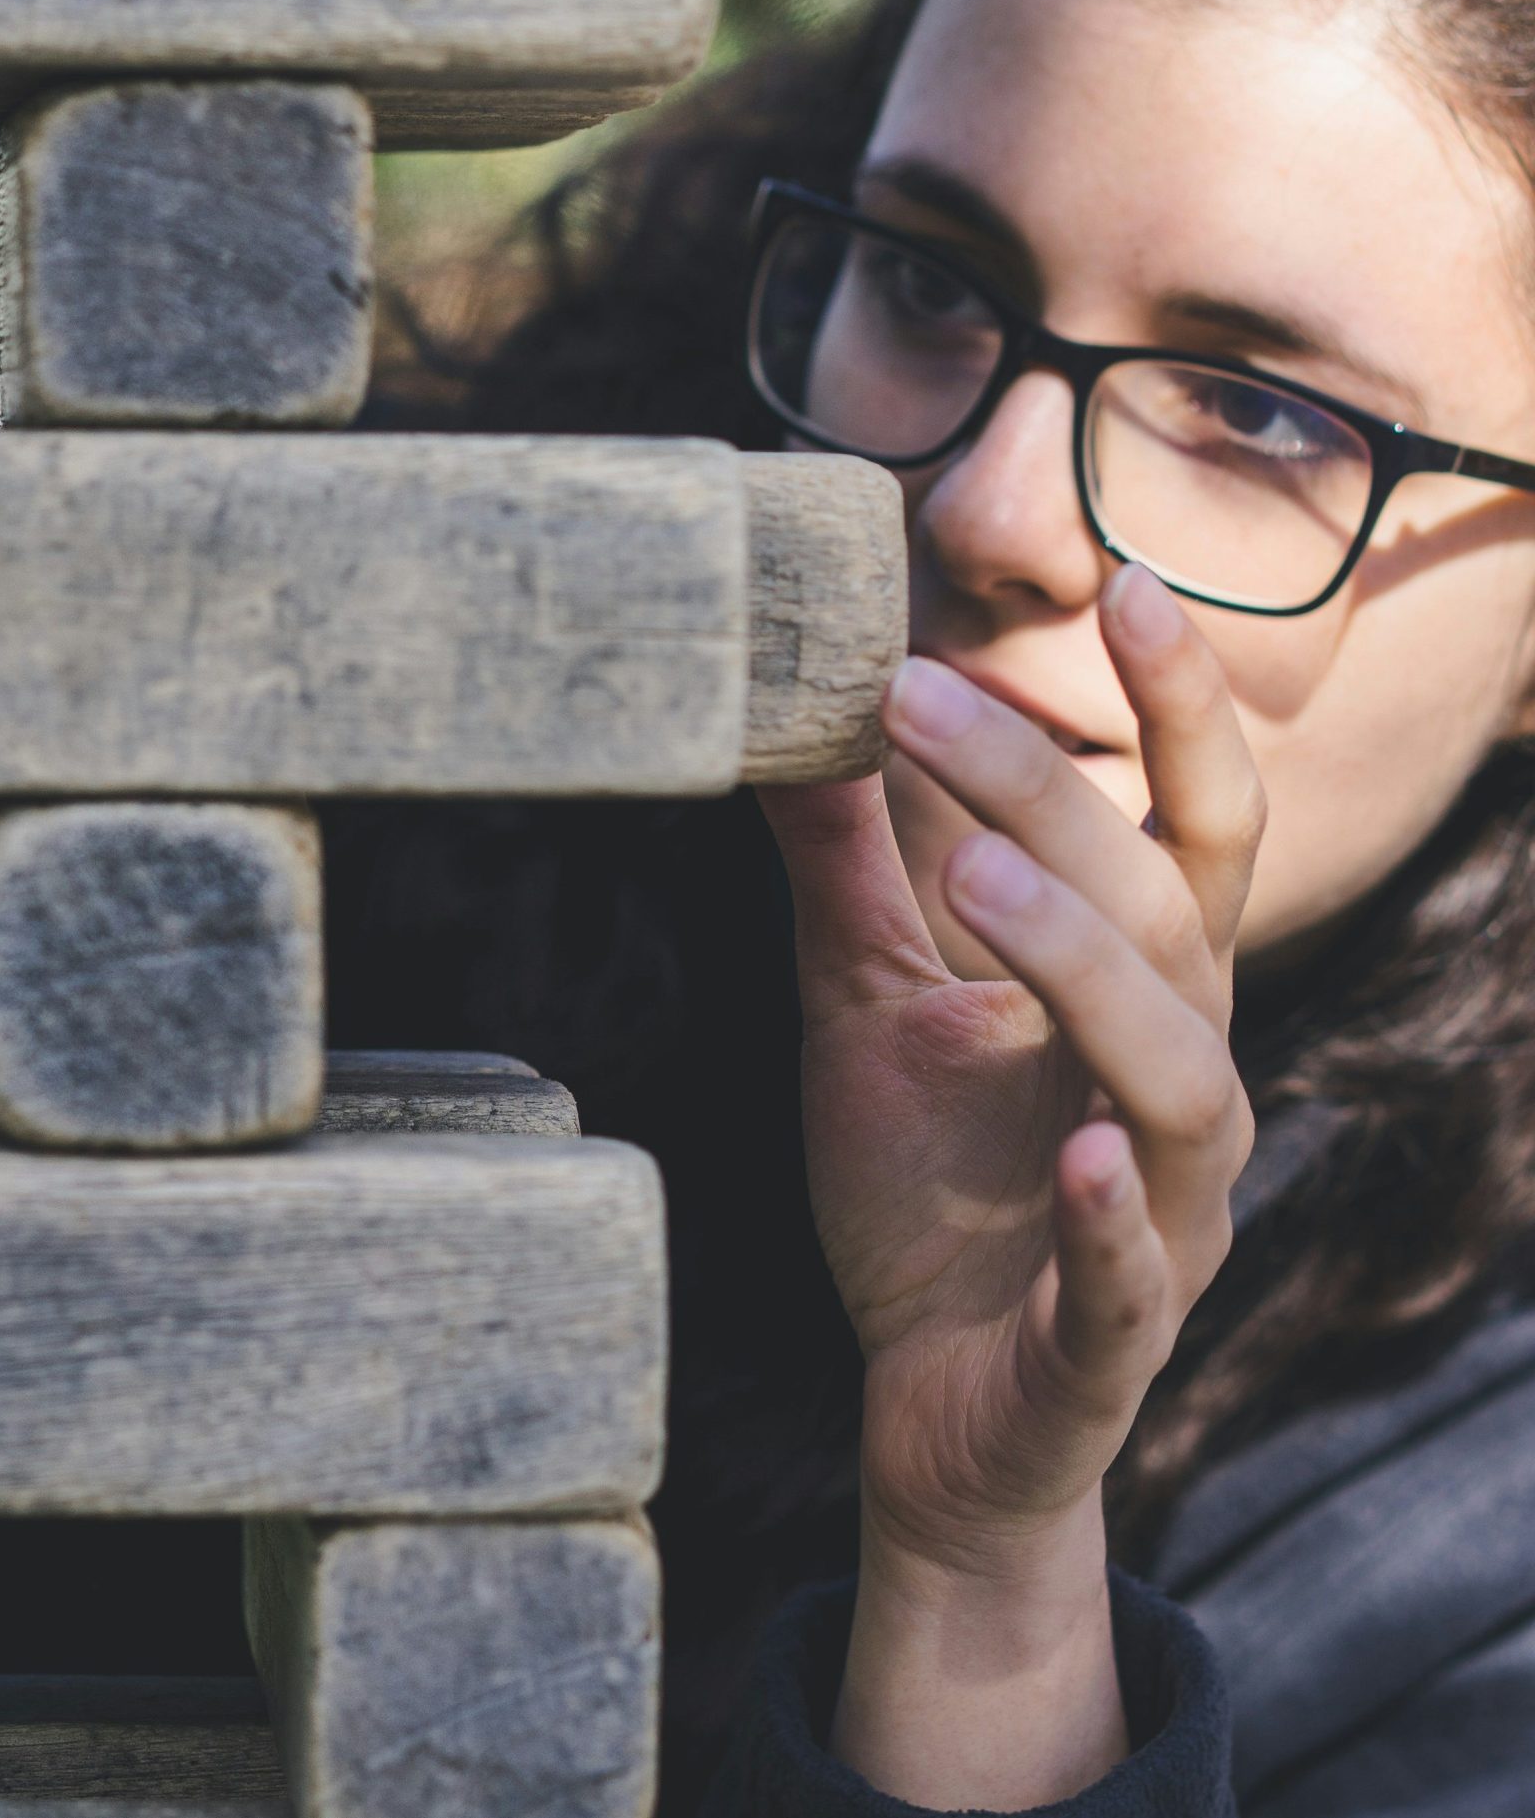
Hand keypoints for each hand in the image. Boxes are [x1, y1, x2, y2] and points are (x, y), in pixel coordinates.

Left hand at [757, 565, 1260, 1803]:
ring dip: (1088, 970)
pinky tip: (1075, 1153)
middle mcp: (1179, 1081)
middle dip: (1052, 802)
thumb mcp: (867, 1004)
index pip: (1189, 828)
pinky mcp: (1114, 1331)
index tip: (1131, 579)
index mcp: (1138, 992)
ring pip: (1179, 1075)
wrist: (930, 1403)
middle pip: (1165, 916)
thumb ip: (852, 869)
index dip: (1179, 709)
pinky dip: (1113, 1213)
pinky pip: (1138, 1267)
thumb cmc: (927, 1189)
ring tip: (981, 884)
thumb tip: (794, 710)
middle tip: (917, 700)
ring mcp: (1163, 1210)